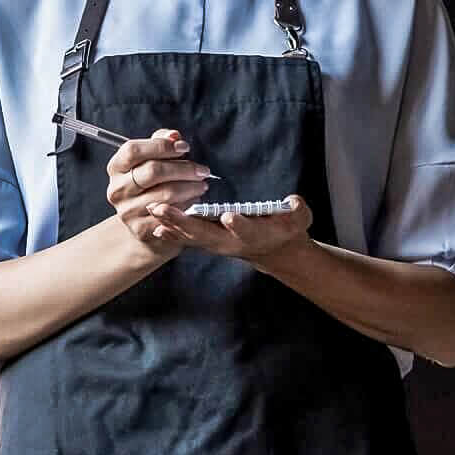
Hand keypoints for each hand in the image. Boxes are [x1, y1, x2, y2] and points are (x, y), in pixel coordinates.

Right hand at [105, 128, 211, 255]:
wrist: (145, 223)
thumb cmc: (152, 184)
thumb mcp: (153, 159)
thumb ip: (162, 142)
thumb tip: (174, 136)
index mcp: (117, 167)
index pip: (133, 150)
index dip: (161, 146)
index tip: (184, 147)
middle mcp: (117, 189)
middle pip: (153, 171)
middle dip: (184, 168)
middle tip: (203, 170)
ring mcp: (127, 211)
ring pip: (166, 193)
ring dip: (190, 187)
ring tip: (202, 185)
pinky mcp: (141, 229)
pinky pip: (171, 213)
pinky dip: (187, 205)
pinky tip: (194, 201)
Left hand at [145, 194, 313, 264]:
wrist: (276, 251)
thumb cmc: (288, 230)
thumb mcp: (301, 219)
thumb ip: (298, 211)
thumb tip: (294, 202)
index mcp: (257, 234)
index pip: (247, 230)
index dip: (239, 225)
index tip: (229, 216)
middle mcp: (233, 243)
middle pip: (207, 234)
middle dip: (185, 222)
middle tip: (164, 209)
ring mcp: (219, 245)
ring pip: (193, 237)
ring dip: (172, 224)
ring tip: (153, 211)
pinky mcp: (210, 243)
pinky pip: (188, 239)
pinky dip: (172, 233)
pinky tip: (155, 225)